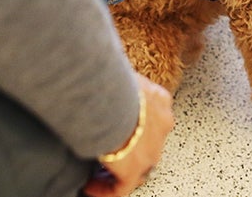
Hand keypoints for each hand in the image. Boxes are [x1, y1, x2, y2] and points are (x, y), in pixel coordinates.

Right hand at [83, 73, 174, 196]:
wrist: (111, 97)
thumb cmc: (111, 78)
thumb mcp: (120, 72)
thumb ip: (116, 77)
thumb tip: (99, 66)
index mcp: (159, 100)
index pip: (153, 117)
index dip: (137, 126)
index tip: (119, 128)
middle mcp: (161, 126)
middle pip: (148, 143)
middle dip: (130, 149)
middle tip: (108, 152)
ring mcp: (151, 150)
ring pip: (139, 167)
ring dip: (119, 171)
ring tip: (97, 174)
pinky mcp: (133, 169)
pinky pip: (121, 188)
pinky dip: (105, 190)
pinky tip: (90, 187)